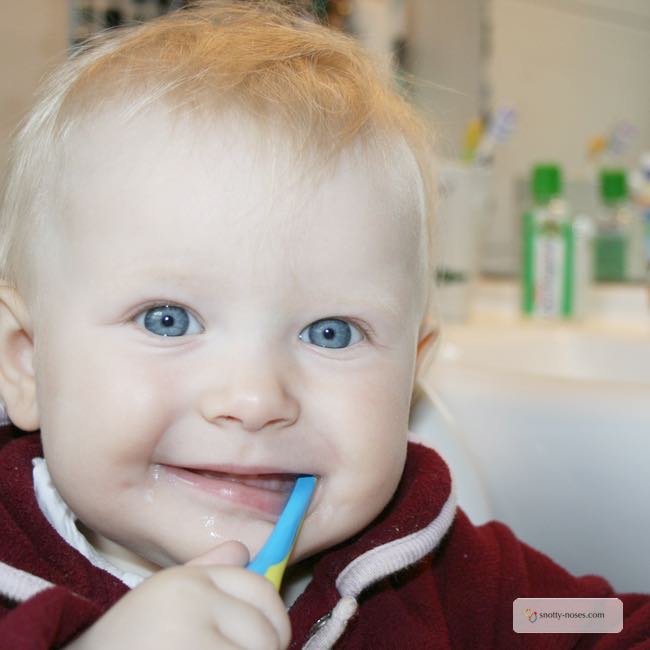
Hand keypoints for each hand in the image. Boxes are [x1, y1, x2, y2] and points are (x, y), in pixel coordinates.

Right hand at [66, 541, 290, 649]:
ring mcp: (193, 639)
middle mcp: (193, 600)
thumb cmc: (121, 644)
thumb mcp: (159, 600)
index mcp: (186, 581)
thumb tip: (243, 550)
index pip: (259, 589)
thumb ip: (204, 572)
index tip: (263, 639)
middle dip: (264, 649)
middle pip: (267, 627)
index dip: (271, 618)